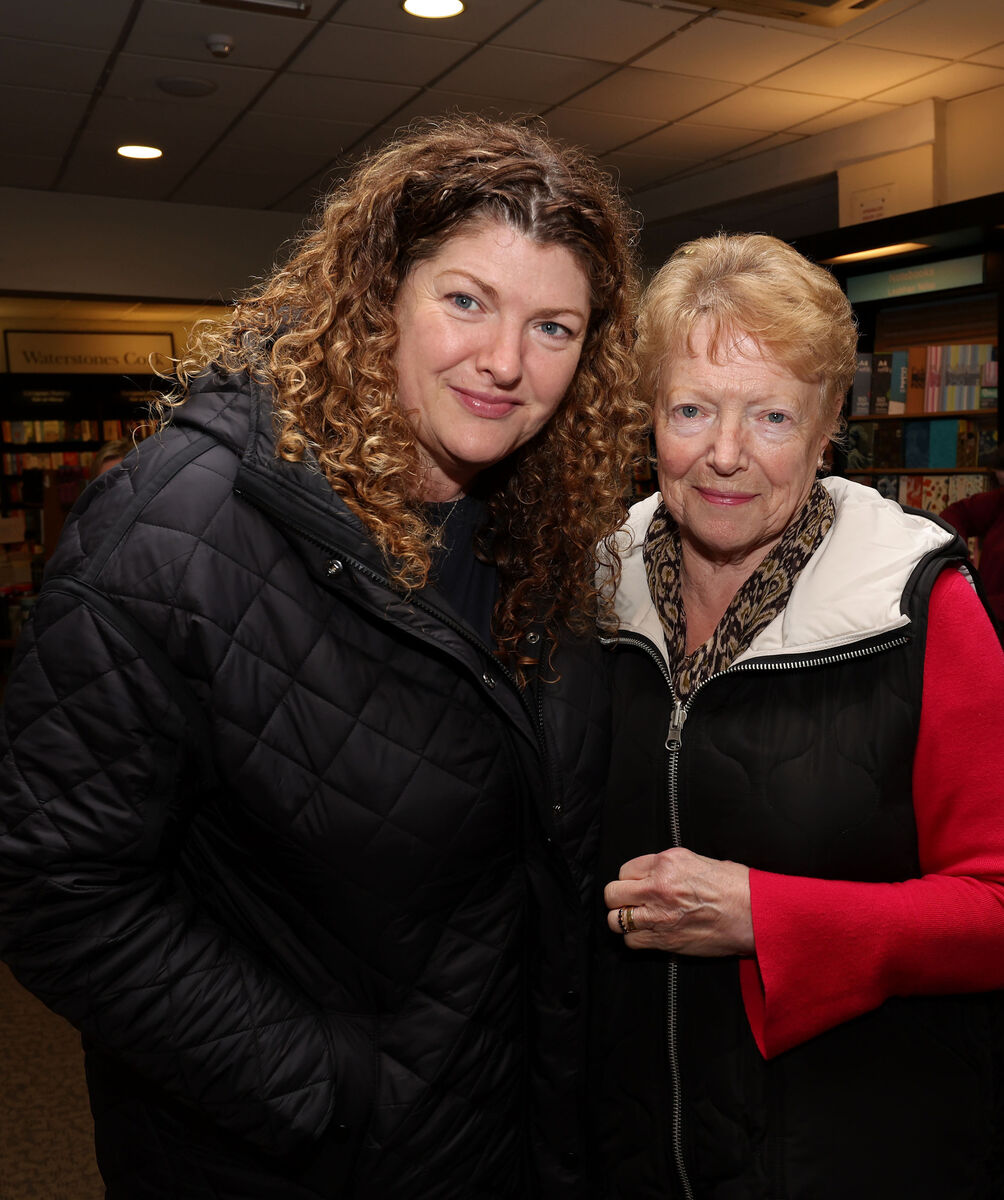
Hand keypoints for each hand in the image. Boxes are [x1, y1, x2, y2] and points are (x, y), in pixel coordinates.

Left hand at [605, 847, 753, 956]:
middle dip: (619, 898)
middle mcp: (658, 887)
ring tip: (640, 919)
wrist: (755, 916)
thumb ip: (669, 867)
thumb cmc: (736, 887)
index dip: (631, 879)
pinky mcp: (665, 940)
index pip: (625, 870)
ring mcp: (659, 916)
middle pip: (612, 893)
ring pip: (616, 920)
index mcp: (666, 862)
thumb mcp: (699, 861)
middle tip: (632, 902)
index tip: (639, 885)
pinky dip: (638, 939)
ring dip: (625, 920)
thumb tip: (652, 873)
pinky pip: (632, 941)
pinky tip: (651, 933)